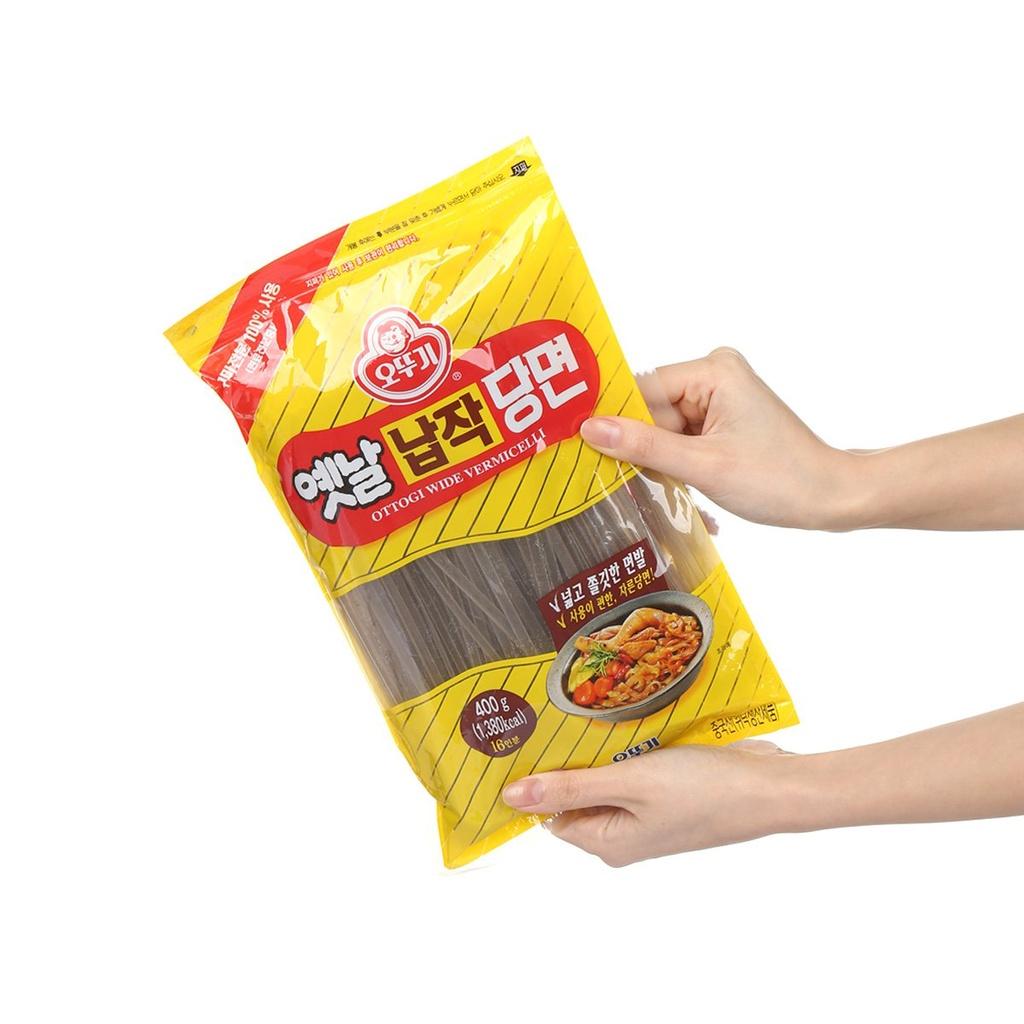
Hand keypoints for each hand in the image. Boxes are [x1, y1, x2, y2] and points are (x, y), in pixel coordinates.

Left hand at [502, 740, 797, 866]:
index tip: (518, 740)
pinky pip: (634, 764)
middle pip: (578, 792)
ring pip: (607, 773)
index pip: (551, 813)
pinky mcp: (670, 787)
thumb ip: (570, 788)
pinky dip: (625, 742)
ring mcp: (650, 809)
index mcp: (608, 842)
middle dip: (566, 757)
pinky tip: (619, 714)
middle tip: (544, 712)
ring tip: (580, 706)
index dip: (535, 779)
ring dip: (597, 745)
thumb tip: (511, 797)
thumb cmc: (703, 791)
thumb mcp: (628, 785)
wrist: (770, 786)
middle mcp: (625, 830)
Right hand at [583, 347, 860, 529]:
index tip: (582, 447)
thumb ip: (644, 446)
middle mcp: (714, 374)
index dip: (614, 421)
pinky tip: (683, 487)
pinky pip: (679, 437)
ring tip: (669, 489)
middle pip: (649, 411)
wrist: (829, 497)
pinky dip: (676, 464)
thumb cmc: (779, 479)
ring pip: (661, 429)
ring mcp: (718, 396)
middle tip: (624, 482)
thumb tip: (590, 428)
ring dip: (659, 461)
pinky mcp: (721, 418)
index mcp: (713, 370)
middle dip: (640, 447)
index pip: (641, 390)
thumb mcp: (703, 465)